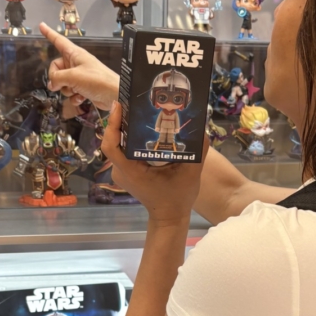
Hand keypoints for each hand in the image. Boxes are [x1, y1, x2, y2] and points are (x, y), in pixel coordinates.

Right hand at [40, 23, 119, 113]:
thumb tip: (51, 84)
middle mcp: (76, 63)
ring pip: (63, 82)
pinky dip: (74, 97)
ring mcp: (79, 76)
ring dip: (67, 90)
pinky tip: (81, 99)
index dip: (49, 33)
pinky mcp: (83, 88)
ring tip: (77, 91)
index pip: (58, 41)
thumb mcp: (73, 76)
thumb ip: (57, 78)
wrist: (114, 95)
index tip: (41, 25)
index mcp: (74, 54)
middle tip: (63, 84)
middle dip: (57, 79)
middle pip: (56, 68)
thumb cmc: (97, 81)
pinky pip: (71, 92)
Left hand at [101, 102, 208, 225]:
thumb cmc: (178, 198)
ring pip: (119, 144)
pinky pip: (124, 150)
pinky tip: (143, 126)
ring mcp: (122, 171)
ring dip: (127, 127)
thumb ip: (198, 152)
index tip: (119, 106)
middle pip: (115, 140)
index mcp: (132, 171)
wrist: (169, 216)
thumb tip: (203, 129)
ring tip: (139, 108)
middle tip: (134, 99)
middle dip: (123, 119)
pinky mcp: (126, 170)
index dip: (112, 125)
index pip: (112, 146)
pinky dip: (131, 137)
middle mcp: (121, 170)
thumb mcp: (191, 174)